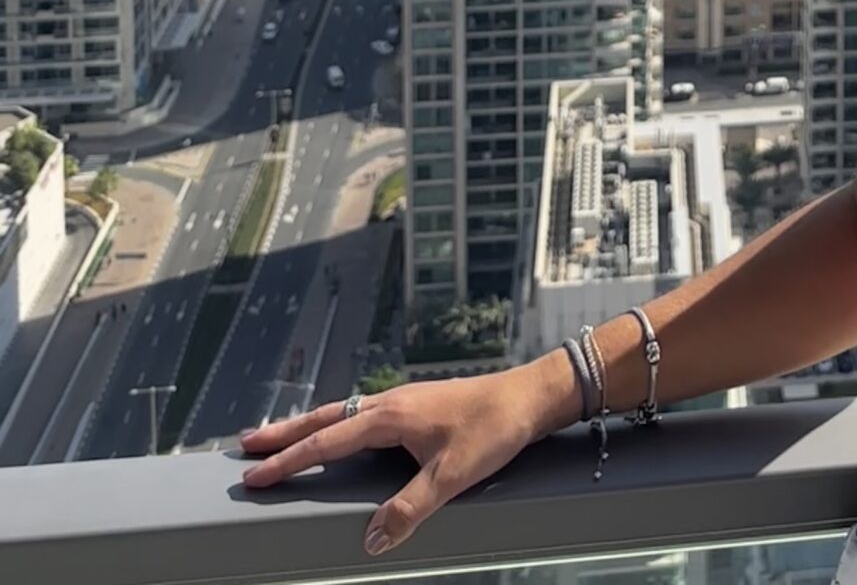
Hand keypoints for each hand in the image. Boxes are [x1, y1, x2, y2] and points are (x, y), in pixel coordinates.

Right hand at [240, 356, 573, 557]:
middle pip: (326, 417)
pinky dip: (338, 423)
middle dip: (284, 433)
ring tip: (280, 437)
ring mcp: (403, 401)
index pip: (327, 440)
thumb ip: (410, 509)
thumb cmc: (494, 430)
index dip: (289, 459)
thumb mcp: (453, 476)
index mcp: (391, 416)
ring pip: (343, 412)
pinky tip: (340, 433)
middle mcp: (391, 402)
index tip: (254, 474)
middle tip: (246, 444)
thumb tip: (372, 540)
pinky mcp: (417, 406)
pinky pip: (362, 413)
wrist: (530, 397)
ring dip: (309, 425)